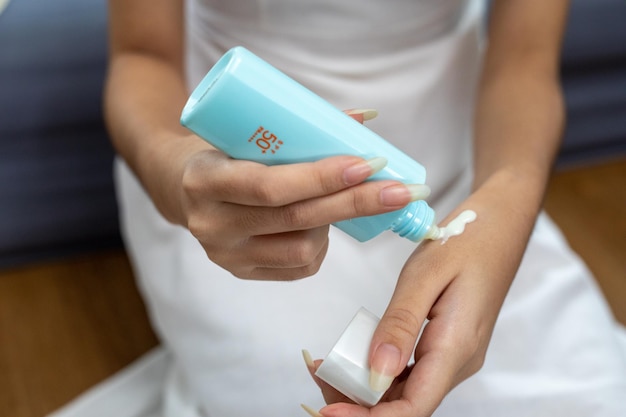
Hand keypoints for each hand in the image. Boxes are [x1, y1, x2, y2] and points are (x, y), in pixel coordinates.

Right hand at [178, 109, 429, 280]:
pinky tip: (321, 224)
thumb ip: (300, 127)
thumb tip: (366, 119)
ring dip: (334, 222)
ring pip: (304, 246)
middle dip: (355, 202)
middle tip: (400, 189)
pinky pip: (300, 266)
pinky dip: (322, 244)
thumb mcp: (247, 131)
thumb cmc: (223, 150)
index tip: (369, 163)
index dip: (323, 177)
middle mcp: (212, 224)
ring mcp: (226, 255)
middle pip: (296, 218)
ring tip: (337, 200)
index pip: (271, 185)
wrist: (181, 186)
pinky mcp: (242, 273)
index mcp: (205, 180)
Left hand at [303, 171, 538, 415]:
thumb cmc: (464, 242)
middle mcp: (457, 363)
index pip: (413, 408)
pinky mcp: (444, 347)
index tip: (328, 410)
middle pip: (405, 405)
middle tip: (318, 374)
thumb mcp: (424, 276)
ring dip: (363, 387)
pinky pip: (408, 372)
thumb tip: (375, 375)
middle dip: (358, 402)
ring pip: (404, 391)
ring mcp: (453, 357)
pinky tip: (351, 356)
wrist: (497, 228)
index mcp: (456, 348)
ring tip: (325, 364)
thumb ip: (400, 325)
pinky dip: (376, 370)